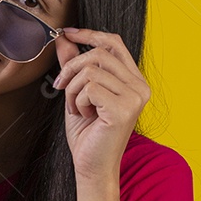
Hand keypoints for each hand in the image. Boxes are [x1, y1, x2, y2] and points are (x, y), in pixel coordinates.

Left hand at [51, 28, 150, 180]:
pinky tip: (84, 116)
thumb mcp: (77, 93)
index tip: (67, 33)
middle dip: (72, 68)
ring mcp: (134, 97)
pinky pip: (89, 87)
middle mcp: (139, 86)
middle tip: (61, 87)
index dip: (89, 34)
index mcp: (134, 80)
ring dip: (73, 89)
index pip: (114, 43)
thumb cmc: (87, 134)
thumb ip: (74, 65)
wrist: (92, 167)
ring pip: (91, 70)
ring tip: (76, 108)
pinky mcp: (123, 108)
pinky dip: (77, 101)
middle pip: (99, 53)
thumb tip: (63, 38)